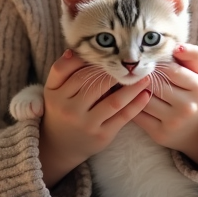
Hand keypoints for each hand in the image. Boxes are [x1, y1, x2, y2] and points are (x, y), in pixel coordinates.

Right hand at [37, 50, 150, 186]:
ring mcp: (87, 124)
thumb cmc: (60, 110)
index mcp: (56, 95)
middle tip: (131, 63)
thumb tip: (75, 51)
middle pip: (96, 85)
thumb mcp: (52, 90)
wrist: (59, 145)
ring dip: (132, 87)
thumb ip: (61, 69)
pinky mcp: (101, 136)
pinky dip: (135, 105)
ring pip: (113, 101)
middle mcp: (70, 110)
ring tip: (145, 77)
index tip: (109, 56)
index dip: (94, 62)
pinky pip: (122, 117)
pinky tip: (145, 95)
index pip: (77, 72)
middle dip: (115, 73)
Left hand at [134, 44, 197, 166]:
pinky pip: (138, 116)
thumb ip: (193, 54)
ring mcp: (174, 122)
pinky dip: (129, 105)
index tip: (145, 59)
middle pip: (155, 85)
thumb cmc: (196, 93)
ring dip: (131, 90)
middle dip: (141, 76)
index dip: (155, 63)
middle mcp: (188, 107)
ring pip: (143, 100)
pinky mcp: (160, 134)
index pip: (170, 70)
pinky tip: (124, 97)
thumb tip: (176, 46)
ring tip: (124, 80)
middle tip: (129, 68)